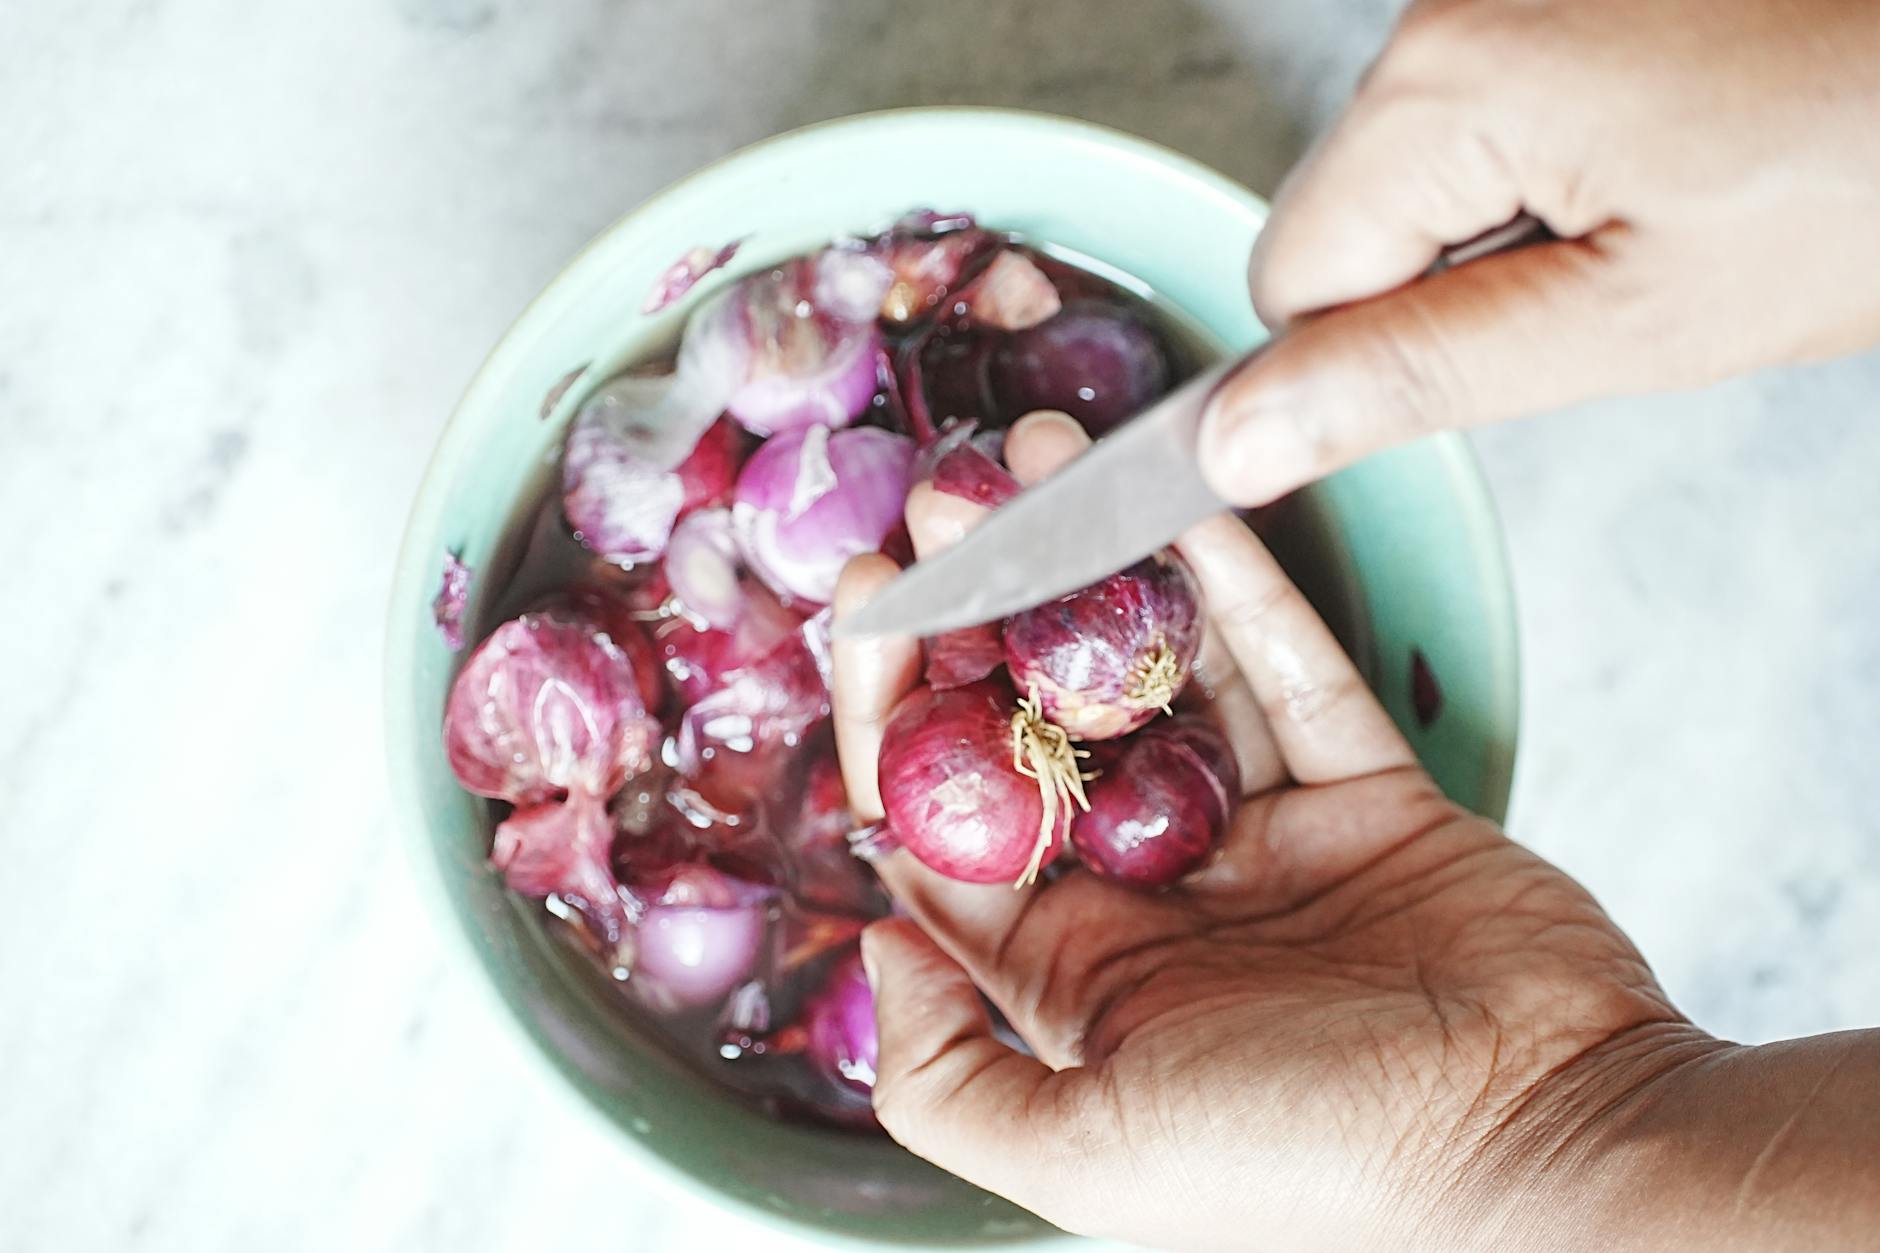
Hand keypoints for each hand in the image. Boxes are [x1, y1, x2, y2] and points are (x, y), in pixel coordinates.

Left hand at [831, 413, 1703, 1249]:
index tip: (868, 602)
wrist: (1546, 1149)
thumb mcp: (1084, 1158)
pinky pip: (1290, 669)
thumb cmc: (1307, 1170)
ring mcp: (1263, 835)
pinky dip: (1240, 587)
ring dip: (1099, 571)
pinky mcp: (1367, 792)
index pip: (950, 817)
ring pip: (1163, 678)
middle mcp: (1155, 893)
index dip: (893, 709)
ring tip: (1036, 459)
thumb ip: (944, 1077)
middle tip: (944, 501)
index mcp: (1072, 971)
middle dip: (984, 613)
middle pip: (1043, 726)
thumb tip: (877, 940)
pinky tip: (1175, 501)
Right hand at [1199, 0, 1879, 505]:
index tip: (1512, 348)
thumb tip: (1234, 438)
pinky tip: (1666, 157)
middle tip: (1616, 276)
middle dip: (1451, 279)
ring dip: (1513, 222)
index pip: (1286, 284)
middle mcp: (1449, 6)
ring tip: (1663, 208)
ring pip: (1416, 171)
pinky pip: (1489, 112)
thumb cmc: (1869, 170)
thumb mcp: (1633, 322)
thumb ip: (1410, 376)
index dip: (1382, 354)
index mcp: (1445, 83)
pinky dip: (1559, 160)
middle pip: (1345, 217)